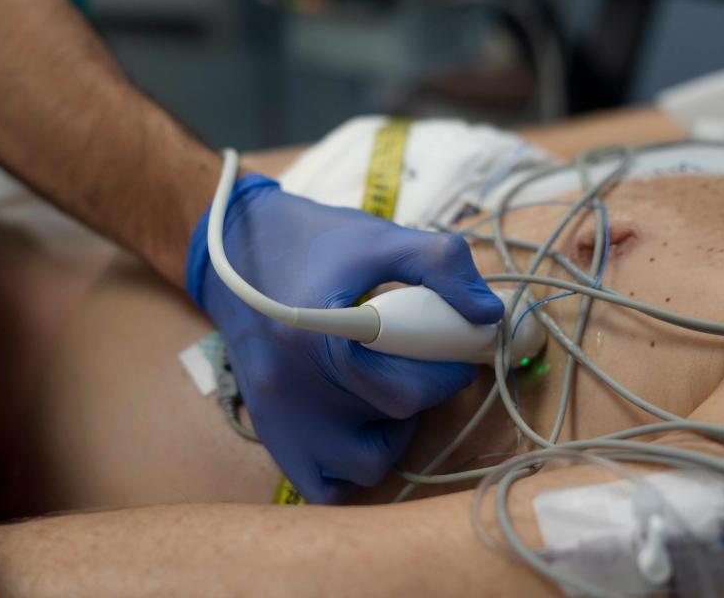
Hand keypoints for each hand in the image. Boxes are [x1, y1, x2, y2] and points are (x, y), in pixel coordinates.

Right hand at [186, 174, 502, 502]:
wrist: (235, 250)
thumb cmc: (314, 243)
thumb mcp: (379, 237)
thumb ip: (439, 263)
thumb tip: (488, 314)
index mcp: (318, 335)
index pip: (406, 386)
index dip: (447, 372)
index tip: (458, 352)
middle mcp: (292, 386)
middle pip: (392, 418)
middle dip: (428, 392)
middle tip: (429, 365)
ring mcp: (279, 418)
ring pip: (363, 464)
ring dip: (394, 433)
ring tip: (390, 392)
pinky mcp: (272, 434)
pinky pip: (323, 487)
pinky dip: (352, 468)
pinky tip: (361, 425)